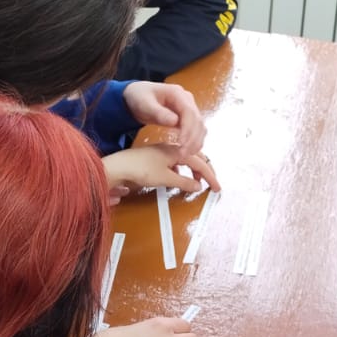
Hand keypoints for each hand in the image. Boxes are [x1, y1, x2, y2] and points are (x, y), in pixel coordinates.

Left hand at [103, 145, 220, 194]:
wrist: (119, 165)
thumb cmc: (141, 169)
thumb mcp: (164, 178)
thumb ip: (183, 182)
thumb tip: (198, 186)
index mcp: (177, 151)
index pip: (200, 163)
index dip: (210, 176)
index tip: (217, 188)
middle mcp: (172, 148)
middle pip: (195, 158)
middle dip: (206, 170)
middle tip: (212, 183)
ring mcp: (164, 151)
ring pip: (186, 159)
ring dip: (195, 170)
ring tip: (198, 181)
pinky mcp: (156, 156)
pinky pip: (176, 160)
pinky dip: (183, 169)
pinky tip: (179, 176)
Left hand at [123, 82, 205, 156]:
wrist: (138, 96)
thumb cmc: (140, 97)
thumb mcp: (144, 104)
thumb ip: (158, 112)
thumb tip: (175, 121)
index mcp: (177, 93)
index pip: (189, 112)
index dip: (188, 129)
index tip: (182, 143)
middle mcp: (187, 100)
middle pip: (198, 120)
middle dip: (193, 138)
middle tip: (184, 153)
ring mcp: (189, 108)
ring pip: (200, 126)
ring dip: (196, 141)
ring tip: (186, 154)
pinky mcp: (187, 117)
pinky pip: (196, 130)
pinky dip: (195, 141)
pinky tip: (189, 151)